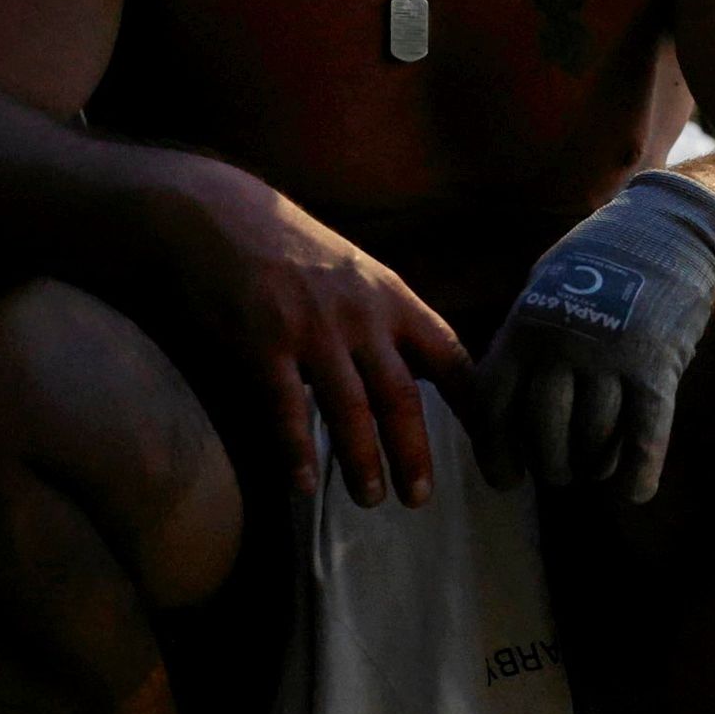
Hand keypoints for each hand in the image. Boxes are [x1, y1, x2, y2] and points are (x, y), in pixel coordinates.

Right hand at [178, 169, 467, 508]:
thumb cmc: (293, 249)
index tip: (495, 444)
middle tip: (420, 498)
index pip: (450, 356)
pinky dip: (298, 449)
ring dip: (363, 460)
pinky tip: (304, 484)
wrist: (220, 215)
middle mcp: (361, 316)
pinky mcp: (263, 343)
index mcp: (392, 298)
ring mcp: (313, 330)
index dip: (475, 404)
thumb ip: (389, 320)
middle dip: (414, 451)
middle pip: (401, 395)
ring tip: (370, 498)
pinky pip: (287, 408)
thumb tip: (425, 370)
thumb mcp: (359, 273)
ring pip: (350, 408)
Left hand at [469, 172, 714, 501]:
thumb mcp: (542, 291)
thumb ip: (522, 343)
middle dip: (551, 465)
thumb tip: (500, 404)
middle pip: (545, 432)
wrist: (665, 232)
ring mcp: (609, 357)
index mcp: (524, 329)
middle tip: (560, 475)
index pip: (496, 407)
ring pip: (594, 437)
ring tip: (595, 472)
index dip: (497, 453)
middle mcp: (561, 347)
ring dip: (593, 467)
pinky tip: (634, 491)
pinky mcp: (656, 365)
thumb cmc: (598, 265)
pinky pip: (645, 431)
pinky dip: (639, 469)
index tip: (507, 479)